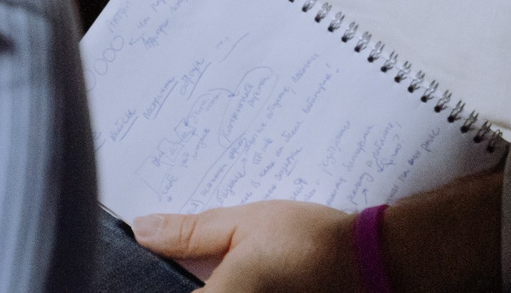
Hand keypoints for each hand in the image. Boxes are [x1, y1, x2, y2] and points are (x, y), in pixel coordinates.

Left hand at [132, 203, 355, 291]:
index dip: (154, 280)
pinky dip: (227, 283)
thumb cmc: (309, 241)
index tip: (147, 265)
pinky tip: (237, 271)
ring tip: (226, 260)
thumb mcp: (244, 224)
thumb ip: (190, 232)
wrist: (366, 261)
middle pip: (195, 291)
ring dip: (211, 279)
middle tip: (206, 254)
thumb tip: (144, 231)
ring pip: (212, 292)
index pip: (165, 292)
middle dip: (188, 277)